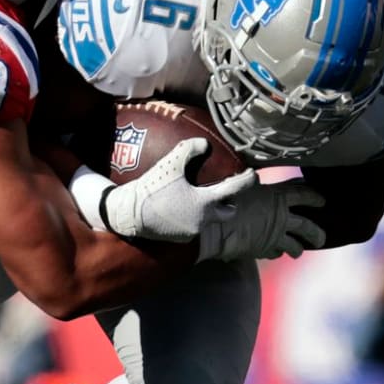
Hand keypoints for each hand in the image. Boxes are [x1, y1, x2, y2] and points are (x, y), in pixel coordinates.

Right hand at [101, 138, 257, 241]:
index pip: (235, 189)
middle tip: (224, 190)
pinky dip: (192, 218)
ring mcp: (193, 232)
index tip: (253, 174)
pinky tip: (181, 209)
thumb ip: (189, 150)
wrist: (129, 214)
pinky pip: (194, 227)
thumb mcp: (170, 164)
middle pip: (229, 212)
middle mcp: (203, 220)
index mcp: (205, 202)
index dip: (248, 180)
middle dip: (230, 202)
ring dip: (209, 210)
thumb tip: (205, 144)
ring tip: (199, 198)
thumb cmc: (151, 188)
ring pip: (210, 220)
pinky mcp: (181, 240)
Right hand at [197, 178, 325, 261]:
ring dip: (297, 248)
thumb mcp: (239, 183)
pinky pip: (275, 253)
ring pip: (294, 245)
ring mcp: (273, 235)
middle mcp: (280, 217)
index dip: (314, 197)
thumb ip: (251, 182)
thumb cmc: (222, 199)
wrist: (214, 225)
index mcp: (277, 197)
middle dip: (316, 233)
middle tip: (322, 239)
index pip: (303, 194)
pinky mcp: (262, 250)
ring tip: (298, 252)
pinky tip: (274, 253)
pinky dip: (275, 252)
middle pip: (306, 225)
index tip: (322, 201)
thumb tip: (252, 176)